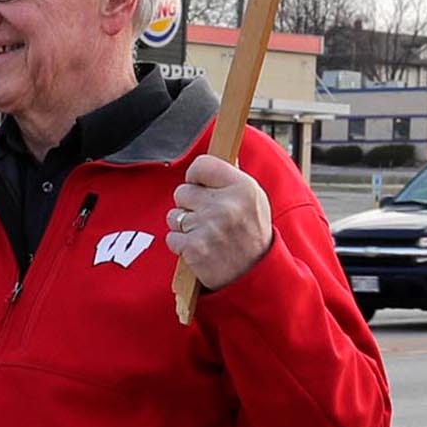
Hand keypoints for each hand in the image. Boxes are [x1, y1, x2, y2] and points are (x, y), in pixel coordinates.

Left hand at [167, 154, 271, 293]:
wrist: (254, 276)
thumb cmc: (252, 235)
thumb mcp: (254, 200)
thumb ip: (234, 177)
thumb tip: (223, 150)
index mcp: (243, 188)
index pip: (202, 165)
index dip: (196, 177)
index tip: (200, 187)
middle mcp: (226, 205)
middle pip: (182, 192)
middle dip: (189, 206)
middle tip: (206, 219)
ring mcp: (209, 228)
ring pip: (174, 216)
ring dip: (183, 226)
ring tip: (204, 235)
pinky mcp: (195, 248)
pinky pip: (172, 237)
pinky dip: (181, 245)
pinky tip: (199, 249)